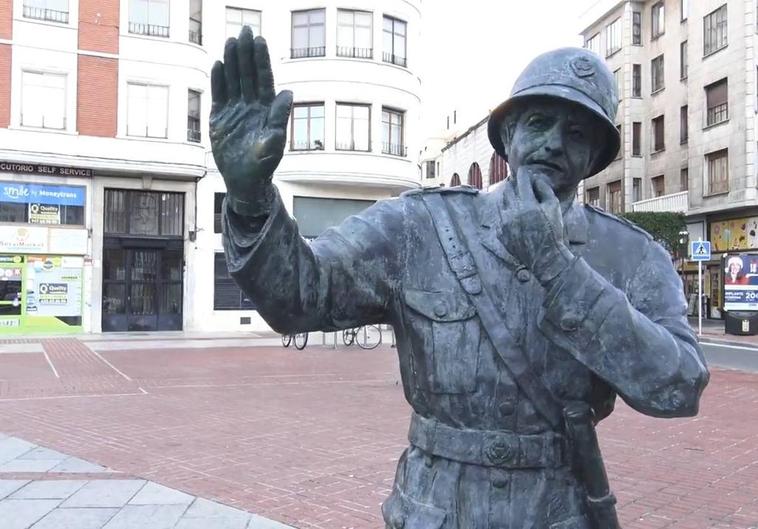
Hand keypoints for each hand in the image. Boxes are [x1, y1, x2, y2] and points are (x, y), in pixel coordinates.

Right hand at [210, 27, 292, 215]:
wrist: (244, 181)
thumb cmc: (263, 165)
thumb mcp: (274, 143)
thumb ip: (279, 118)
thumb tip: (288, 93)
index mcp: (266, 109)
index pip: (263, 79)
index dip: (261, 60)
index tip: (259, 41)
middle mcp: (251, 106)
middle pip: (248, 74)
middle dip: (246, 53)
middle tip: (245, 30)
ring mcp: (235, 110)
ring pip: (233, 80)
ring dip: (232, 61)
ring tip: (230, 41)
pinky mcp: (220, 118)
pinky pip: (219, 94)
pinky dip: (218, 80)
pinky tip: (218, 64)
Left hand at [500, 167, 573, 283]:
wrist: (545, 257)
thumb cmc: (553, 231)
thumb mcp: (554, 207)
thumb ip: (544, 189)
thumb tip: (535, 177)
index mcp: (527, 205)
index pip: (522, 181)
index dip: (524, 174)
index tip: (525, 170)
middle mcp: (512, 213)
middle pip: (509, 190)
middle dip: (515, 185)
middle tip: (521, 184)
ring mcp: (504, 224)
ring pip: (503, 203)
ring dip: (510, 198)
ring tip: (519, 199)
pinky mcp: (500, 233)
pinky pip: (501, 217)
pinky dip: (507, 213)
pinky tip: (516, 216)